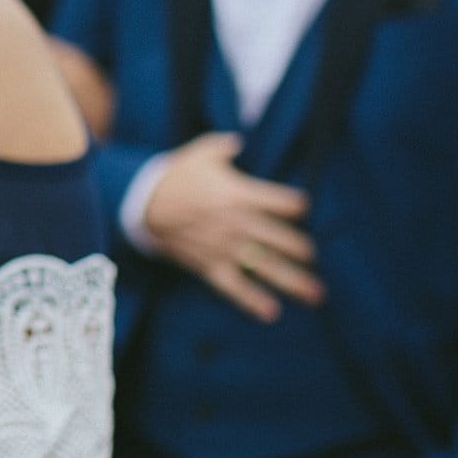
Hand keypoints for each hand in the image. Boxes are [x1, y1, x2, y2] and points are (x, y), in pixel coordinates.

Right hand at [140, 132, 322, 320]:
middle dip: (303, 250)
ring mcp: (225, 246)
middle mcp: (239, 222)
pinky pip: (235, 286)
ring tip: (316, 294)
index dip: (298, 205)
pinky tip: (272, 313)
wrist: (142, 203)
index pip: (286, 203)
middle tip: (312, 256)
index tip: (301, 208)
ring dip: (294, 281)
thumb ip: (224, 147)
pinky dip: (253, 301)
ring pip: (267, 267)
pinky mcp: (209, 264)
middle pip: (283, 239)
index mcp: (241, 193)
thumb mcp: (200, 153)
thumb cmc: (175, 175)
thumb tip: (238, 144)